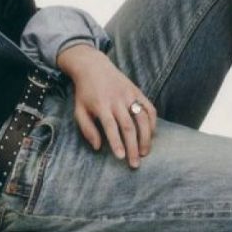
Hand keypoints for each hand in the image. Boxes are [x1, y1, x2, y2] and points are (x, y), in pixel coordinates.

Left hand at [55, 43, 156, 168]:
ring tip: (144, 153)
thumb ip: (87, 129)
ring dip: (146, 138)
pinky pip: (149, 108)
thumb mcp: (79, 110)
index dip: (117, 143)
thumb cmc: (85, 93)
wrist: (93, 67)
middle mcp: (117, 100)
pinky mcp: (137, 91)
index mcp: (101, 106)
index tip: (121, 157)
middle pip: (129, 126)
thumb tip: (97, 147)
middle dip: (133, 147)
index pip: (111, 127)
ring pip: (142, 118)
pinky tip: (152, 135)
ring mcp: (129, 95)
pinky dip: (153, 122)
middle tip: (135, 164)